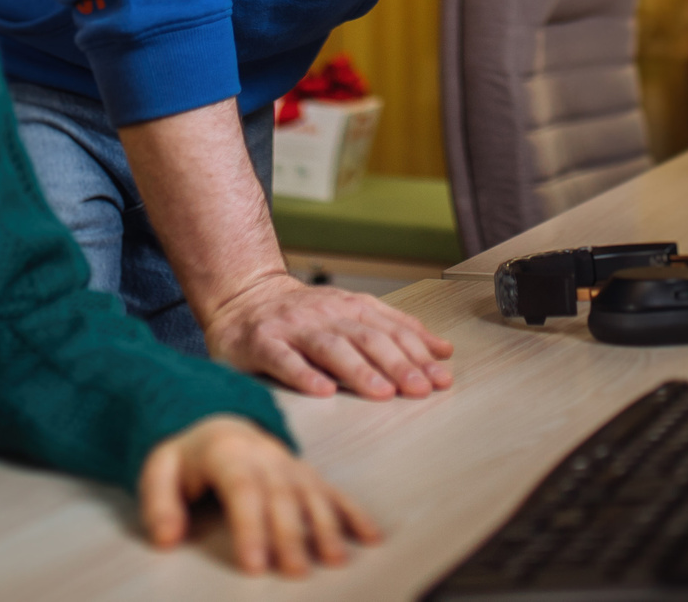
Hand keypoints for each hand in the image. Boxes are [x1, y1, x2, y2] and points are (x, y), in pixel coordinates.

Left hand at [140, 414, 381, 575]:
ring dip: (326, 525)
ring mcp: (290, 463)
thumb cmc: (187, 455)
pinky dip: (353, 513)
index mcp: (227, 452)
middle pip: (282, 495)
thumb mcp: (158, 468)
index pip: (243, 489)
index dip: (250, 527)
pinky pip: (333, 490)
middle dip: (291, 534)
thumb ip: (158, 502)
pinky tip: (370, 537)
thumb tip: (167, 538)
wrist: (216, 418)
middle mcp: (265, 455)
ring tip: (333, 559)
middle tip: (296, 571)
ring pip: (312, 492)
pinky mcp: (306, 473)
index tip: (255, 565)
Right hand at [205, 273, 454, 398]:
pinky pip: (284, 360)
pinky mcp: (262, 343)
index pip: (391, 329)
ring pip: (331, 347)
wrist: (244, 296)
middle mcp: (325, 314)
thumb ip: (395, 329)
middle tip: (421, 388)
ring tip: (382, 392)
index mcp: (350, 307)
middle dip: (398, 363)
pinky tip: (322, 391)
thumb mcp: (352, 312)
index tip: (441, 376)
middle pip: (367, 337)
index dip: (418, 352)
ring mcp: (293, 328)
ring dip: (359, 370)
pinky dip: (304, 375)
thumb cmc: (303, 314)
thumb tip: (442, 350)